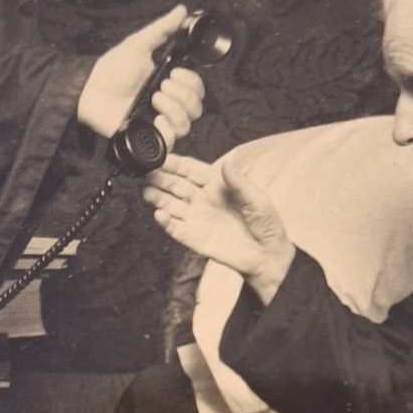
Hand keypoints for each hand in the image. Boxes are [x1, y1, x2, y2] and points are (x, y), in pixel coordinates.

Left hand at [76, 4, 205, 146]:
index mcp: (169, 85)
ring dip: (174, 109)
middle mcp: (167, 105)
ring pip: (187, 124)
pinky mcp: (148, 137)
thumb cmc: (112, 69)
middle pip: (197, 108)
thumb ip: (162, 29)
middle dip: (182, 94)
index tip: (175, 72)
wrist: (91, 91)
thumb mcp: (138, 45)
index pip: (197, 89)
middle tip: (161, 85)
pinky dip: (167, 130)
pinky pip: (171, 142)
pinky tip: (156, 119)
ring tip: (155, 100)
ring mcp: (158, 122)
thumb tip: (182, 10)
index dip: (192, 82)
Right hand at [143, 152, 295, 302]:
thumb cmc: (265, 224)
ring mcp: (197, 218)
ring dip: (157, 197)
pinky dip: (166, 222)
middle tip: (145, 172)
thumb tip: (226, 163)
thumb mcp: (256, 199)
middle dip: (160, 178)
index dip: (175, 163)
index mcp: (216, 185)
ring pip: (171, 205)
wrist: (266, 256)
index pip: (190, 170)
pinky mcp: (194, 238)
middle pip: (175, 185)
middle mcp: (203, 200)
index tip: (160, 156)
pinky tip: (159, 214)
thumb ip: (239, 182)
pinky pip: (176, 229)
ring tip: (145, 190)